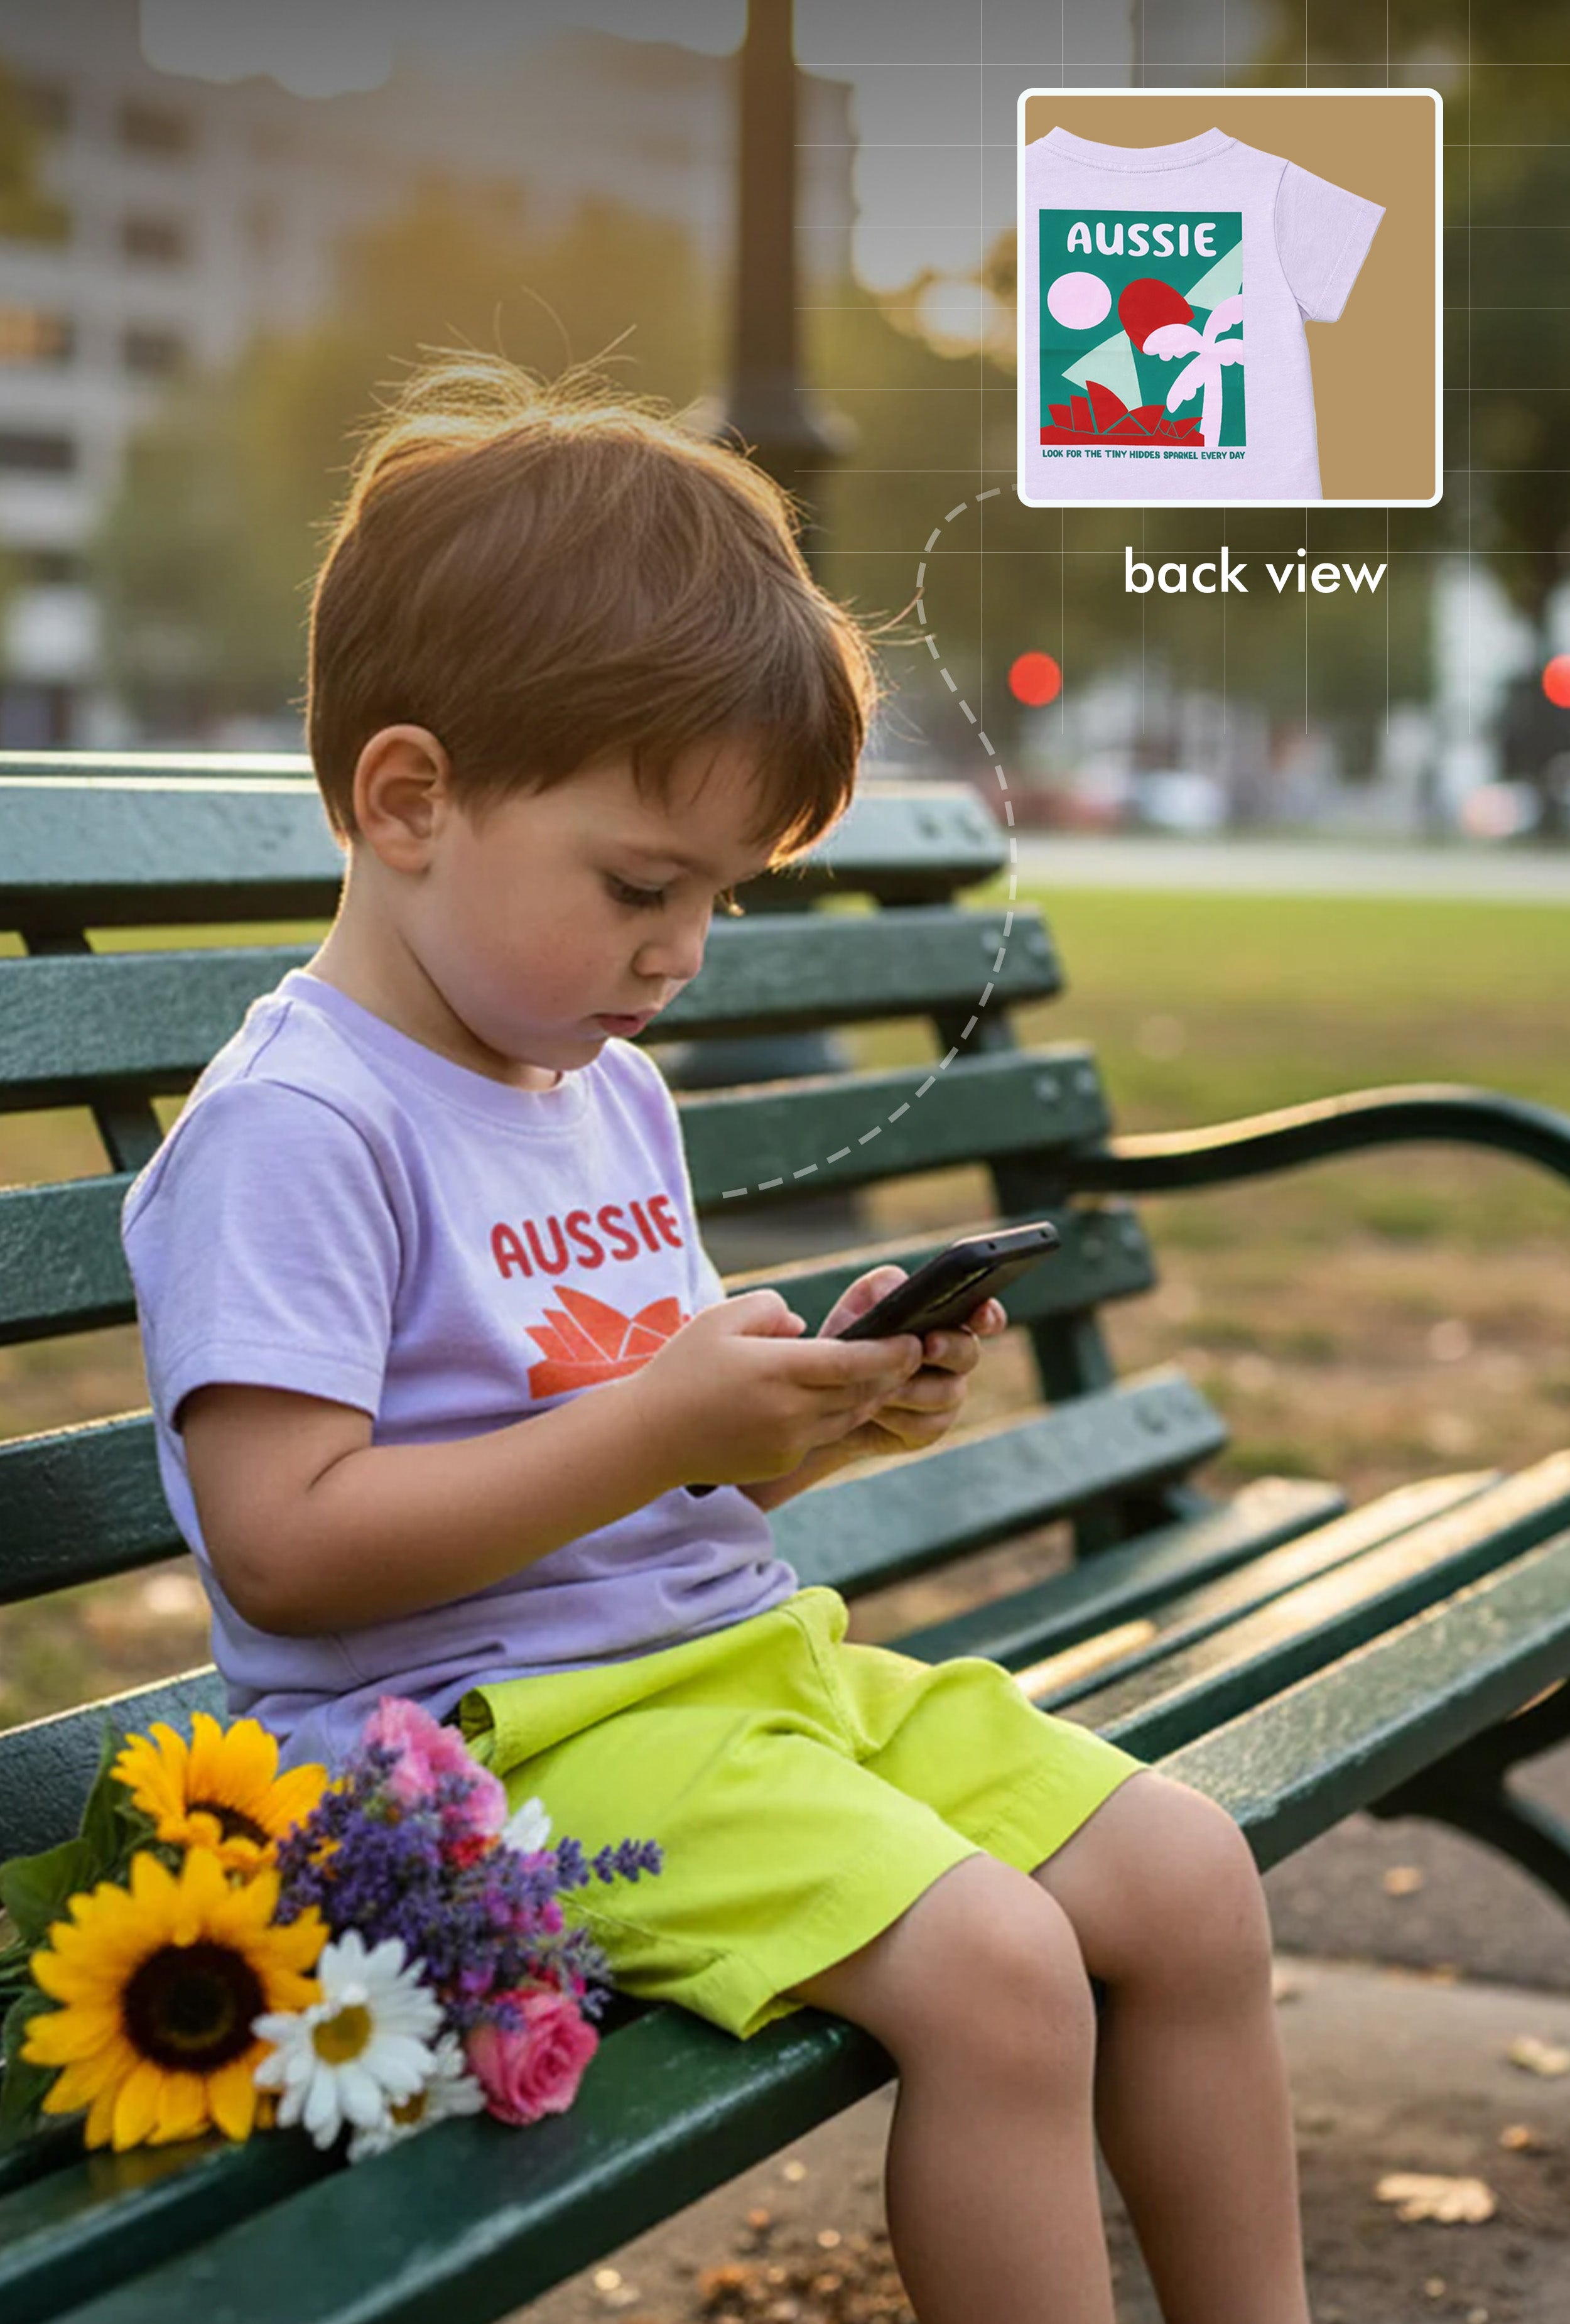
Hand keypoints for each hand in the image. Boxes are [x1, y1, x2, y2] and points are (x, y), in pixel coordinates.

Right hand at [631, 1287, 925, 1489]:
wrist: (650, 1436)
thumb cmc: (682, 1369)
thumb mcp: (720, 1319)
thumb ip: (770, 1308)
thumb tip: (803, 1326)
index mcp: (778, 1369)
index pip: (855, 1362)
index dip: (891, 1352)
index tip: (913, 1340)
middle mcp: (790, 1409)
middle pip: (861, 1392)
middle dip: (888, 1374)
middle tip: (908, 1354)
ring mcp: (788, 1441)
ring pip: (847, 1417)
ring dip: (865, 1397)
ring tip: (876, 1375)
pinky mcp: (780, 1462)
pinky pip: (819, 1436)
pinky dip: (829, 1418)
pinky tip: (822, 1401)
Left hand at [817, 1265, 1008, 1467]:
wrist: (822, 1401)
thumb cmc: (846, 1345)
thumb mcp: (854, 1309)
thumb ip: (878, 1288)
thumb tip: (897, 1287)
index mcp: (944, 1322)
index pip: (982, 1316)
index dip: (988, 1314)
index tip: (981, 1314)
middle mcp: (952, 1358)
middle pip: (969, 1353)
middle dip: (949, 1348)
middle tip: (927, 1345)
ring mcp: (944, 1395)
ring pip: (948, 1392)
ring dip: (913, 1387)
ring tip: (879, 1383)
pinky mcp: (928, 1428)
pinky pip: (927, 1425)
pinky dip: (898, 1417)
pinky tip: (875, 1410)